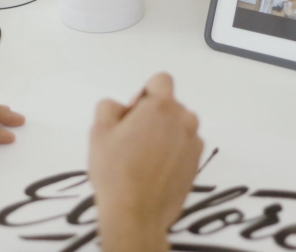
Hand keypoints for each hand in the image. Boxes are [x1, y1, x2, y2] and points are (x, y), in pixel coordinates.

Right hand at [89, 73, 203, 251]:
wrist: (135, 214)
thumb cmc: (116, 172)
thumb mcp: (99, 130)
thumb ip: (109, 106)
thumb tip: (121, 107)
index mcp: (161, 107)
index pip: (160, 81)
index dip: (142, 94)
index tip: (131, 115)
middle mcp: (184, 121)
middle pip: (169, 105)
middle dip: (151, 115)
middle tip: (130, 139)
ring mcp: (193, 144)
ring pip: (178, 126)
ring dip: (163, 133)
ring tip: (141, 157)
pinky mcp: (196, 164)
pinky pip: (184, 147)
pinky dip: (172, 152)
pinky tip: (152, 171)